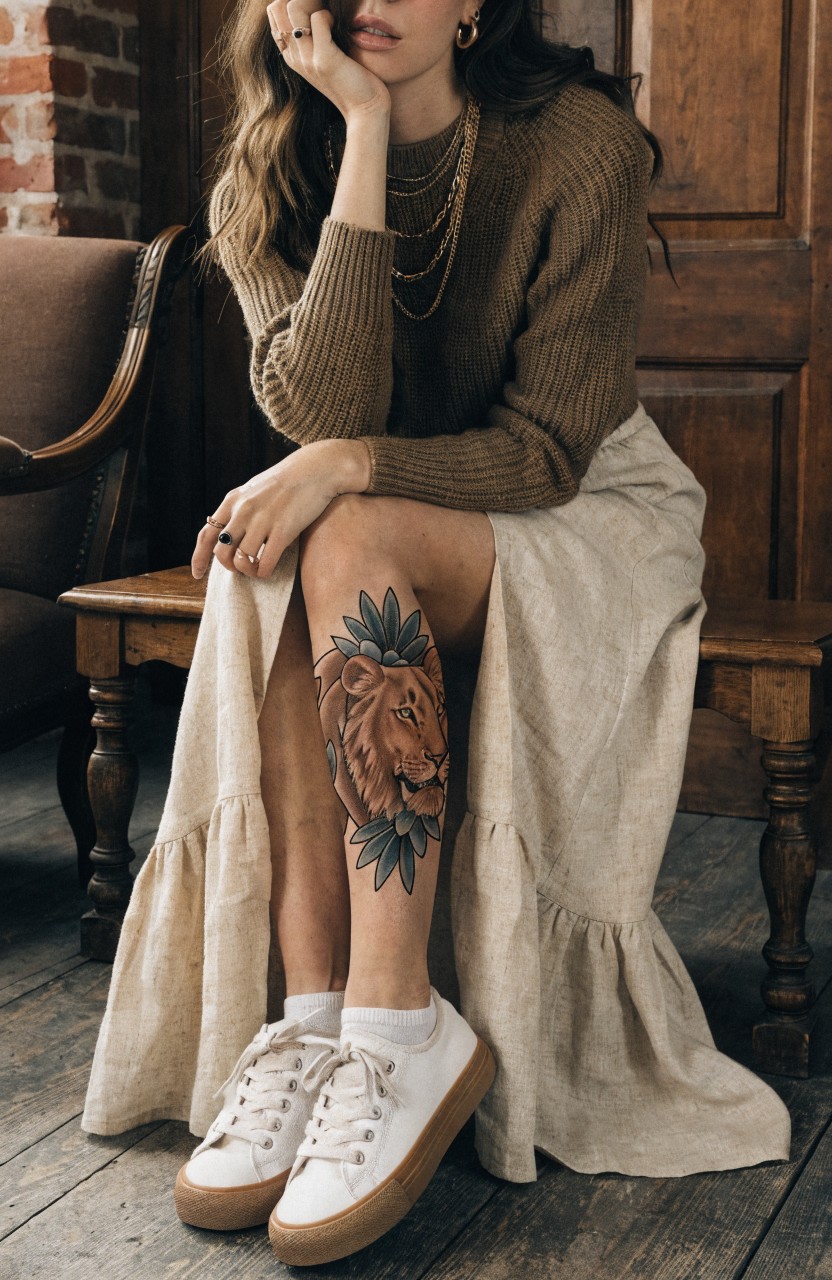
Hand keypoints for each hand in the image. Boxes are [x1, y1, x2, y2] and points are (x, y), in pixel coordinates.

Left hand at [191, 439, 370, 580]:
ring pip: (242, 560)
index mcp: (233, 501)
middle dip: (228, 566)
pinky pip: (264, 563)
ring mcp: (263, 520)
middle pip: (221, 551)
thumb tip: (228, 533)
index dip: (199, 558)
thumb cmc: (288, 481)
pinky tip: (268, 570)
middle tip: (241, 568)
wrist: (317, 469)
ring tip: (256, 569)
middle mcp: (244, 510)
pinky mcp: (283, 530)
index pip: (207, 534)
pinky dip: (263, 572)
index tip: (197, 574)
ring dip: (247, 571)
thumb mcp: (255, 490)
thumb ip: (240, 509)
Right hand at [266, 0, 390, 123]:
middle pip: (277, 7)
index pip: (274, 14)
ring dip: (313, 2)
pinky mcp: (324, 60)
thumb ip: (314, 38)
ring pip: (293, 7)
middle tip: (320, 8)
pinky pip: (318, 18)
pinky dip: (328, 15)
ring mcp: (307, 59)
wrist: (365, 111)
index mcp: (291, 56)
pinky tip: (336, 25)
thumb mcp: (325, 58)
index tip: (312, 9)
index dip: (289, 2)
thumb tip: (314, 10)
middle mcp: (294, 57)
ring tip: (328, 15)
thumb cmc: (351, 81)